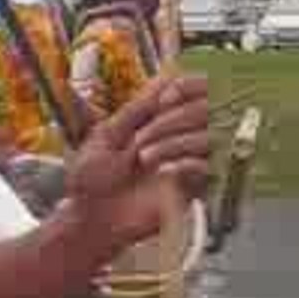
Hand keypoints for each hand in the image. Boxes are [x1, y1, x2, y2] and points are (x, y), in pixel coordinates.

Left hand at [66, 74, 208, 247]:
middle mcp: (177, 135)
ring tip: (143, 158)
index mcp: (155, 119)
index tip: (165, 97)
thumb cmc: (92, 179)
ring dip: (173, 143)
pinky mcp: (192, 188)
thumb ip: (136, 110)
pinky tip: (163, 172)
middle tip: (140, 138)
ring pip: (207, 137)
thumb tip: (164, 79)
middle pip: (204, 109)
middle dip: (171, 120)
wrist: (91, 218)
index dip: (187, 86)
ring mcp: (187, 160)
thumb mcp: (105, 136)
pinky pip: (207, 167)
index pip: (191, 91)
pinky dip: (185, 164)